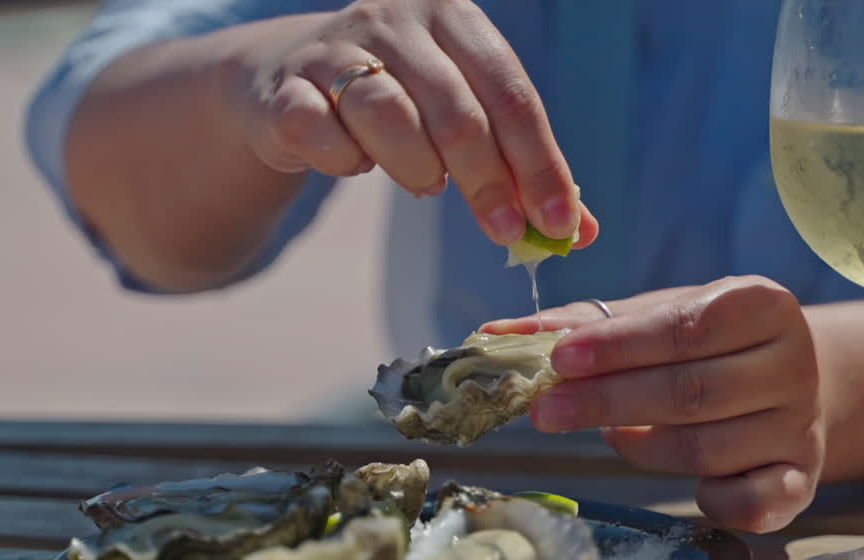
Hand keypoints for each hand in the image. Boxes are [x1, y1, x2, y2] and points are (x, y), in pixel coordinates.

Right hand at [239, 0, 598, 247]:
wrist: (285, 81)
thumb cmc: (399, 101)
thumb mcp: (462, 118)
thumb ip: (518, 168)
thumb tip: (578, 233)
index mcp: (453, 16)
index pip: (510, 93)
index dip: (539, 163)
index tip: (559, 225)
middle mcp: (394, 20)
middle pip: (457, 111)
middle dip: (489, 183)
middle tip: (505, 232)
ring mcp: (334, 49)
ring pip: (390, 118)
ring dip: (417, 169)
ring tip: (425, 182)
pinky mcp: (284, 89)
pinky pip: (323, 136)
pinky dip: (346, 163)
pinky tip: (355, 163)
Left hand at [483, 277, 824, 532]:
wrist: (788, 383)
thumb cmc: (706, 345)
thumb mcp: (654, 317)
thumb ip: (582, 324)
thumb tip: (497, 334)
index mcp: (761, 303)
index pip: (683, 326)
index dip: (618, 347)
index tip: (558, 360)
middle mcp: (792, 362)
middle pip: (691, 391)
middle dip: (608, 403)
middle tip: (544, 412)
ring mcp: (800, 424)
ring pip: (706, 448)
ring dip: (642, 447)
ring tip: (608, 435)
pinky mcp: (804, 478)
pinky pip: (754, 503)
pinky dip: (712, 500)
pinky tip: (687, 486)